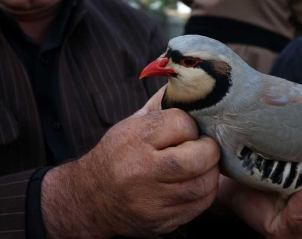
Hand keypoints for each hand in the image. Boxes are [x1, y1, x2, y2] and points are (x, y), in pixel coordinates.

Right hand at [41, 86, 220, 237]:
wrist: (91, 198)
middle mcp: (142, 170)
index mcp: (135, 139)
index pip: (182, 124)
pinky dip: (205, 193)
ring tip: (203, 165)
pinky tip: (197, 183)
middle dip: (209, 150)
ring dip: (210, 172)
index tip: (188, 129)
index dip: (191, 125)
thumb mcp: (131, 123)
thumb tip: (187, 79)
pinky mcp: (160, 221)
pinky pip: (198, 206)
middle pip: (197, 158)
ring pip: (203, 185)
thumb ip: (160, 104)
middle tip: (206, 147)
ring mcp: (152, 200)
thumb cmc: (117, 154)